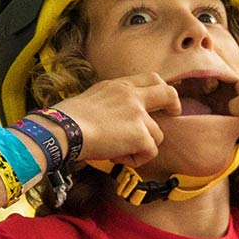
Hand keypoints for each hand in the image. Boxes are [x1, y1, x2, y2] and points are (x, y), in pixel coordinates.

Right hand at [47, 72, 181, 168]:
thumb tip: (117, 116)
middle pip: (168, 94)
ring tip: (117, 150)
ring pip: (158, 134)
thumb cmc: (68, 119)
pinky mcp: (141, 135)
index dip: (160, 88)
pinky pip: (150, 152)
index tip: (162, 99)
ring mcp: (139, 115)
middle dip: (174, 105)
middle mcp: (133, 97)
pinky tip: (117, 157)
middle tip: (174, 114)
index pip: (151, 78)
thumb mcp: (93, 97)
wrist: (64, 130)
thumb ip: (112, 101)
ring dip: (142, 146)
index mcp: (119, 86)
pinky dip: (136, 159)